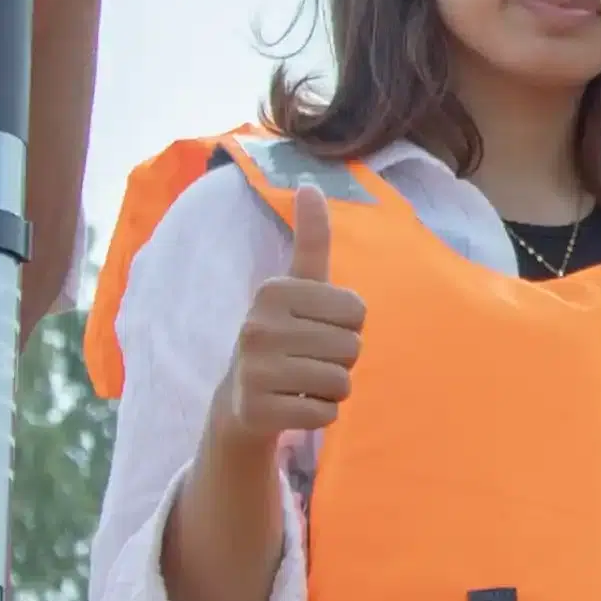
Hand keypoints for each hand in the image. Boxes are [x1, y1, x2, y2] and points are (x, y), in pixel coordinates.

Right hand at [204, 173, 364, 457]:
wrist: (243, 397)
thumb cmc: (284, 334)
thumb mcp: (298, 286)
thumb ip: (311, 239)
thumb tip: (309, 184)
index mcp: (274, 290)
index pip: (357, 311)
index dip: (348, 326)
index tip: (316, 328)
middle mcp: (258, 326)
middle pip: (352, 347)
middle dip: (342, 359)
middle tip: (309, 359)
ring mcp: (256, 371)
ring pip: (342, 382)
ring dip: (334, 388)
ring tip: (303, 382)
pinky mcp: (260, 411)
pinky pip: (327, 415)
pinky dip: (322, 415)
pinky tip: (294, 406)